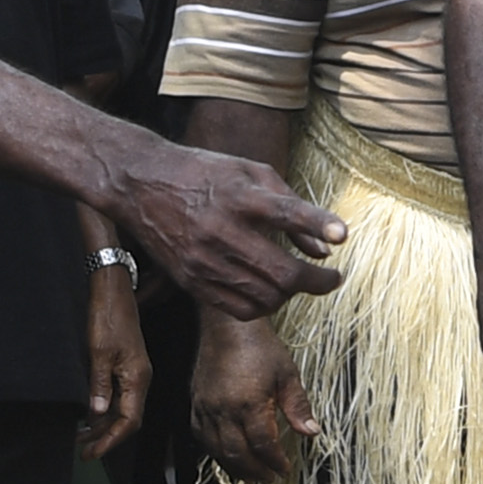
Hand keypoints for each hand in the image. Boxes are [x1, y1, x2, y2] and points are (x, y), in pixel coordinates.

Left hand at [82, 258, 147, 458]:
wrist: (113, 290)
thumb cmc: (108, 316)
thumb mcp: (99, 352)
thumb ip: (99, 385)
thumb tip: (97, 413)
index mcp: (137, 378)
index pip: (129, 421)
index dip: (111, 440)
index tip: (92, 452)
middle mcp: (139, 379)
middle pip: (126, 419)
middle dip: (104, 436)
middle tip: (81, 449)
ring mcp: (133, 372)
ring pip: (121, 409)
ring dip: (102, 424)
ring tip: (79, 435)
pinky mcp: (126, 366)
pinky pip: (117, 395)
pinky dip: (103, 408)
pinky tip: (88, 412)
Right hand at [98, 138, 344, 318]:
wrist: (140, 183)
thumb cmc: (206, 174)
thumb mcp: (252, 173)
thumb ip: (294, 207)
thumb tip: (326, 250)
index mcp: (237, 196)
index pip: (286, 212)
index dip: (319, 224)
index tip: (342, 237)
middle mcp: (219, 230)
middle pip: (282, 272)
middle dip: (317, 282)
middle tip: (332, 278)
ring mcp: (203, 260)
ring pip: (266, 297)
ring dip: (292, 295)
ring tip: (298, 282)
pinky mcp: (191, 281)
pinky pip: (241, 310)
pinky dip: (265, 306)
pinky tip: (271, 292)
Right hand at [190, 311, 316, 479]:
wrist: (227, 326)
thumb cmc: (258, 346)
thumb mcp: (288, 374)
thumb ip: (298, 406)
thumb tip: (312, 431)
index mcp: (249, 402)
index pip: (263, 444)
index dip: (275, 461)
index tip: (285, 468)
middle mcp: (223, 408)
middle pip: (238, 453)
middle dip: (255, 471)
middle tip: (269, 479)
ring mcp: (206, 407)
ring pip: (217, 449)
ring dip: (235, 467)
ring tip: (251, 475)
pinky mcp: (196, 403)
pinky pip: (201, 436)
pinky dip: (215, 451)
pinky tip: (228, 455)